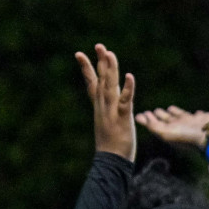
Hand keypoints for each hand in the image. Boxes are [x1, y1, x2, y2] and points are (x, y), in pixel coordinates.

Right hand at [74, 44, 135, 160]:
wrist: (111, 162)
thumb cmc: (111, 147)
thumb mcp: (106, 125)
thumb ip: (106, 112)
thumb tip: (105, 107)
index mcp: (100, 107)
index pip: (92, 84)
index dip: (87, 69)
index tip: (79, 54)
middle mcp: (103, 107)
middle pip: (100, 80)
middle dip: (99, 62)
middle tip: (99, 45)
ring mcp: (112, 111)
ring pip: (110, 86)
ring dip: (110, 70)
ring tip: (109, 53)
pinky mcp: (123, 117)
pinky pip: (125, 100)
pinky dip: (128, 88)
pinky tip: (129, 75)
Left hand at [138, 106, 208, 150]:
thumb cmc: (187, 136)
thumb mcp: (166, 133)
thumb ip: (153, 126)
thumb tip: (141, 118)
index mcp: (170, 133)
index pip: (155, 125)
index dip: (147, 121)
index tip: (139, 115)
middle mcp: (178, 128)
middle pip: (166, 121)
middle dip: (158, 116)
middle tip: (151, 111)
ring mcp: (189, 124)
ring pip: (178, 117)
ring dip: (173, 113)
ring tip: (168, 109)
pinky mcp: (200, 119)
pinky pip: (193, 115)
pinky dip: (192, 114)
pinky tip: (194, 112)